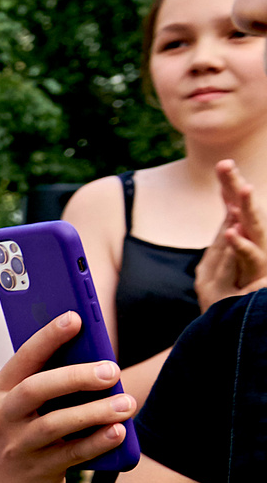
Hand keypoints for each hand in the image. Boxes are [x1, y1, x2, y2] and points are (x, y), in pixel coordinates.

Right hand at [0, 312, 135, 482]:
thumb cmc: (27, 436)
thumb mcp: (26, 408)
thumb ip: (50, 383)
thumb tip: (98, 357)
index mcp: (1, 392)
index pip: (23, 359)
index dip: (47, 337)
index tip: (75, 318)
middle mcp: (2, 417)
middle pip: (36, 389)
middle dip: (75, 376)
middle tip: (112, 370)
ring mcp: (17, 446)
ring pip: (55, 424)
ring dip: (94, 412)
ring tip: (127, 404)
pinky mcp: (36, 471)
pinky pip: (70, 455)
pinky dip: (96, 442)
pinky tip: (119, 432)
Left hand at [195, 158, 266, 309]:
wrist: (242, 318)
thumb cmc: (236, 289)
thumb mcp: (223, 262)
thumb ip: (226, 238)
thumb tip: (230, 211)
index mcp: (243, 234)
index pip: (234, 205)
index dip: (229, 185)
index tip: (222, 164)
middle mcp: (255, 240)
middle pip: (245, 208)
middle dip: (236, 186)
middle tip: (226, 165)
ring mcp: (259, 255)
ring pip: (255, 227)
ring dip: (248, 208)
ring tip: (243, 188)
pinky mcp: (258, 273)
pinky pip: (250, 257)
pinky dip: (241, 244)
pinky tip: (231, 232)